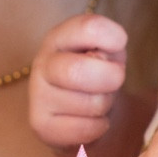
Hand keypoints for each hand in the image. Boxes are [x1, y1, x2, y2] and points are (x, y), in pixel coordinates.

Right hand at [28, 14, 127, 150]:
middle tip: (116, 80)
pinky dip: (99, 127)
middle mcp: (43, 63)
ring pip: (88, 103)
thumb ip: (110, 49)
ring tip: (99, 99)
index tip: (119, 45)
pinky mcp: (41, 126)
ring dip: (105, 104)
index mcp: (60, 37)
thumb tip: (101, 60)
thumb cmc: (98, 74)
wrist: (82, 112)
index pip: (88, 27)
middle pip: (77, 70)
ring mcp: (38, 96)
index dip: (113, 37)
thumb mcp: (109, 52)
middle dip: (110, 77)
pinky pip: (84, 129)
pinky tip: (93, 120)